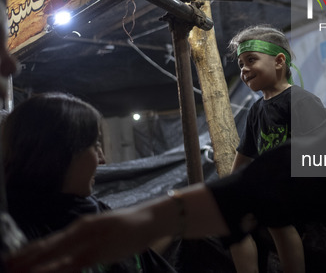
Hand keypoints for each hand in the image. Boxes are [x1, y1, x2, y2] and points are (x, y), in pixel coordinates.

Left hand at [5, 206, 157, 272]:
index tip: (9, 260)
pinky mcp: (99, 251)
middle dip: (25, 260)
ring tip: (17, 272)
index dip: (28, 252)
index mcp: (80, 227)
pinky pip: (73, 264)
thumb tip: (68, 254)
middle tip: (6, 267)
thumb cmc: (127, 227)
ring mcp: (89, 240)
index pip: (48, 242)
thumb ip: (85, 242)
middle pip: (47, 248)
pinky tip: (45, 272)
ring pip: (56, 256)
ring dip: (35, 266)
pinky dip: (56, 269)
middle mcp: (80, 231)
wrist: (149, 219)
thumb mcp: (102, 233)